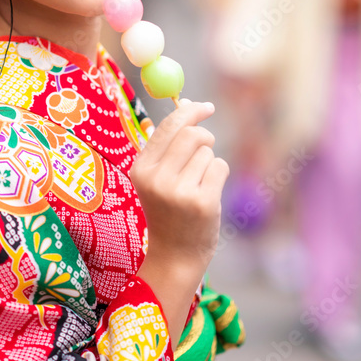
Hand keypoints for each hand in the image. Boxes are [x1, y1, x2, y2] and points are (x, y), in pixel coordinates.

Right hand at [130, 99, 228, 338]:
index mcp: (141, 169)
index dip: (190, 112)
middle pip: (192, 134)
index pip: (168, 126)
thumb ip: (170, 144)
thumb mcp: (158, 178)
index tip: (206, 107)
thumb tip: (188, 104)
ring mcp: (179, 191)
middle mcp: (156, 178)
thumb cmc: (170, 210)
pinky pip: (220, 167)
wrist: (175, 256)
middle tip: (206, 150)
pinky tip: (208, 195)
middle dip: (205, 137)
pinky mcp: (202, 202)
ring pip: (208, 152)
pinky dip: (219, 176)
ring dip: (209, 163)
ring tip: (199, 185)